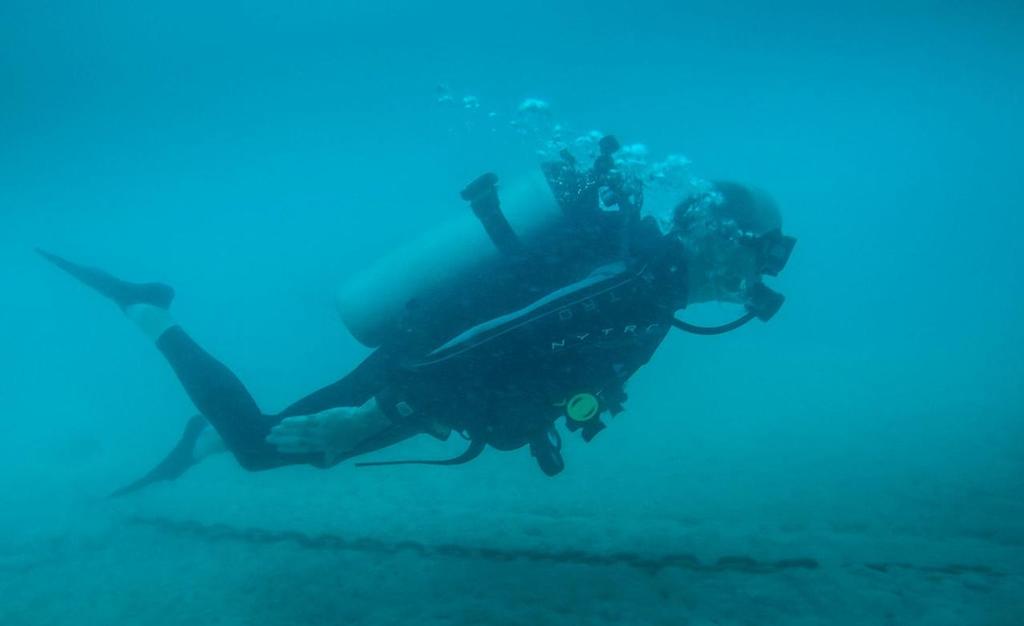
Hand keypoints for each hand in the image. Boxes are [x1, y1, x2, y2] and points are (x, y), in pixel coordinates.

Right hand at [266, 399, 387, 464]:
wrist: (363, 423)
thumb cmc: (355, 434)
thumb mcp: (344, 448)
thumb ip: (332, 454)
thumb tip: (326, 463)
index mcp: (325, 447)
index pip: (304, 450)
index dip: (291, 449)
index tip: (279, 449)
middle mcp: (320, 440)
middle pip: (298, 441)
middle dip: (282, 441)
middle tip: (269, 440)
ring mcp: (320, 430)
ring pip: (298, 432)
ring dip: (284, 431)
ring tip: (272, 430)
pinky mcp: (322, 419)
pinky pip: (304, 421)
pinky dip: (293, 422)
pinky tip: (284, 421)